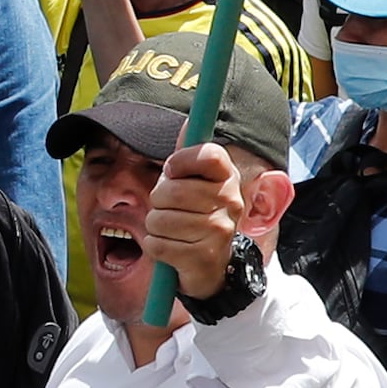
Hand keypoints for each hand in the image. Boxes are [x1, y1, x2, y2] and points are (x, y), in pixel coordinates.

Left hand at [143, 141, 247, 302]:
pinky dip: (156, 247)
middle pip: (170, 190)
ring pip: (159, 219)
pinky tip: (172, 247)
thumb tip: (187, 121)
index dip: (180, 161)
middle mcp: (230, 201)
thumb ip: (188, 156)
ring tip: (172, 230)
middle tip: (170, 208)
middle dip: (158, 200)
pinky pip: (156, 244)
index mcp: (227, 177)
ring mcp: (220, 231)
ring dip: (156, 226)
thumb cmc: (197, 215)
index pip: (207, 155)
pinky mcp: (203, 257)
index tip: (173, 172)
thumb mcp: (196, 184)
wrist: (213, 265)